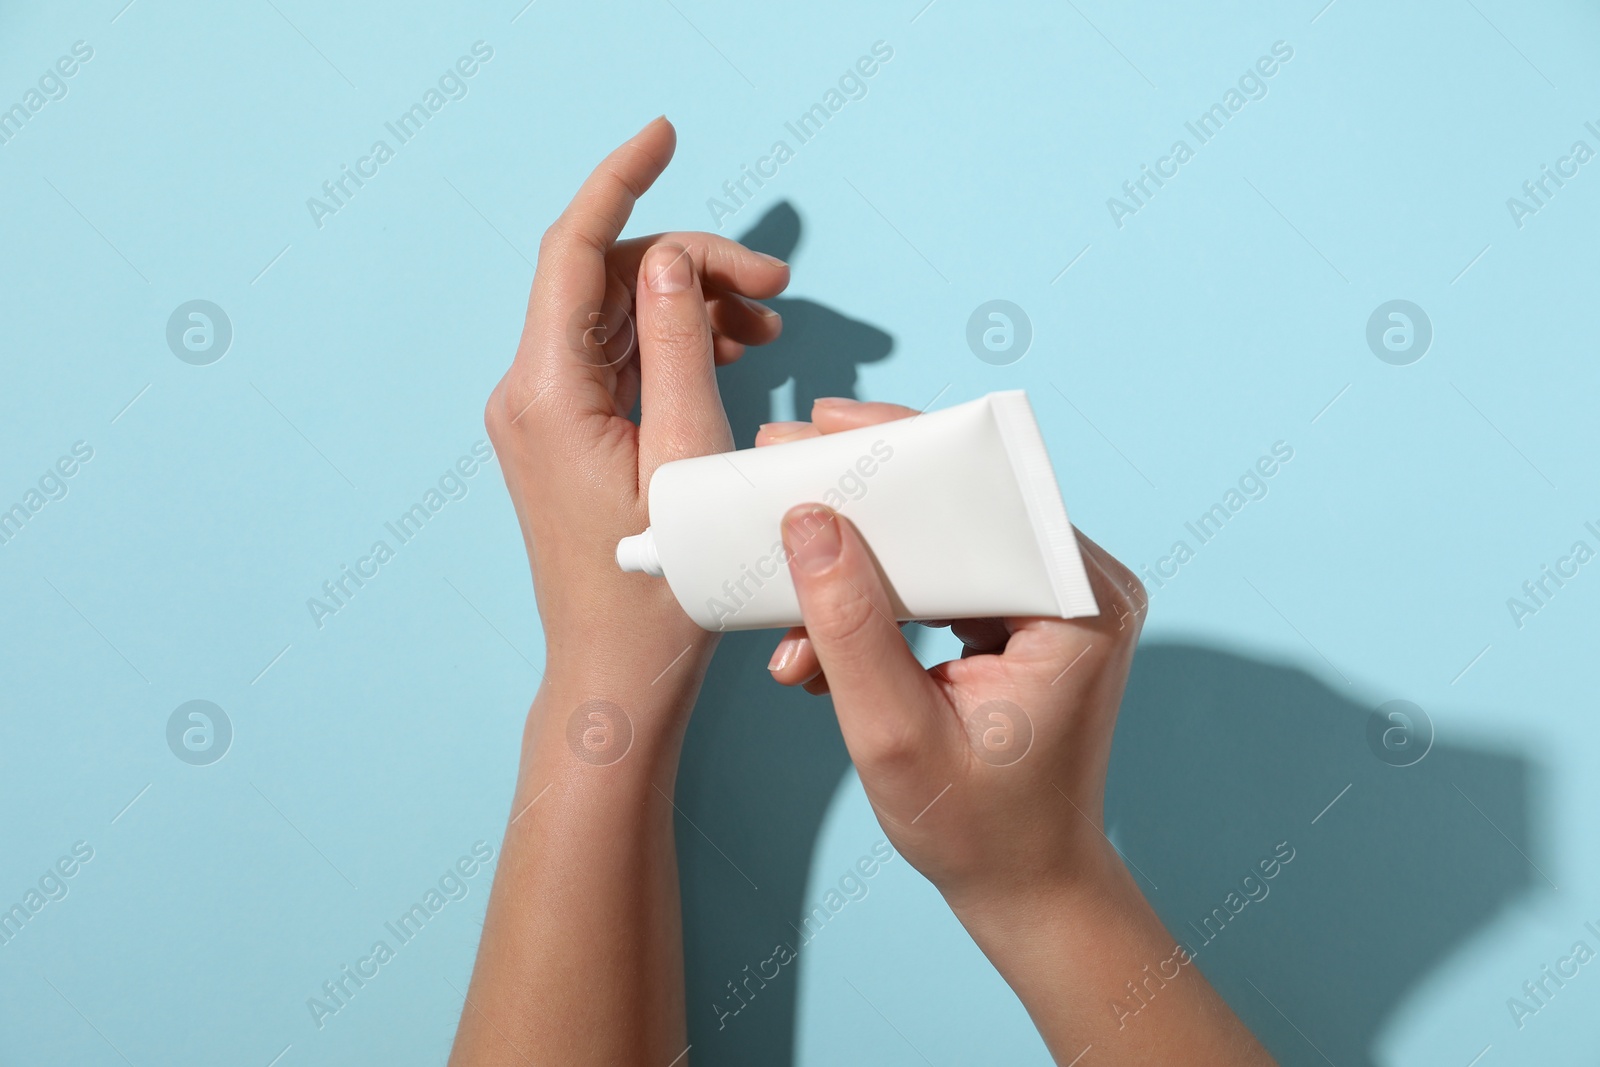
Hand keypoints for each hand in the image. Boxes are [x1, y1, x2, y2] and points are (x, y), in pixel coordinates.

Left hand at [484, 116, 789, 723]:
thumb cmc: (657, 590)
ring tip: (769, 325)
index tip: (666, 134)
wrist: (617, 674)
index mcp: (545, 391)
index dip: (621, 180)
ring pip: (618, 316)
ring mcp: (544, 413)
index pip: (573, 250)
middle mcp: (529, 392)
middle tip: (777, 287)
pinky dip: (674, 344)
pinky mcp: (566, 433)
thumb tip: (675, 259)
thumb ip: (681, 346)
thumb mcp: (688, 458)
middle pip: (608, 279)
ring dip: (691, 304)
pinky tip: (734, 354)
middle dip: (693, 264)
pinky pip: (618, 358)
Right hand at [761, 397, 1148, 909]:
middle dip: (862, 502)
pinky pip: (942, 582)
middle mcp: (1081, 588)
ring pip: (942, 542)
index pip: (985, 493)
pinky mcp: (1025, 621)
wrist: (1029, 889)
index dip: (898, 453)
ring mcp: (1056, 603)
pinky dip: (879, 603)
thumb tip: (808, 522)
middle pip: (961, 505)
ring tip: (785, 593)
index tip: (817, 430)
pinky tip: (818, 644)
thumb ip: (849, 627)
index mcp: (1079, 607)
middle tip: (782, 478)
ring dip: (859, 567)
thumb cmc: (978, 832)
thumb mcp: (894, 734)